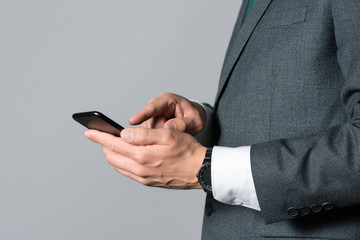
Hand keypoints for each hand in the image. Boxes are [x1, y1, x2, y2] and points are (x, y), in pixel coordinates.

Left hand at [84, 127, 206, 188]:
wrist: (200, 170)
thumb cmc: (187, 150)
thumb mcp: (167, 135)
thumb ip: (143, 134)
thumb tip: (123, 134)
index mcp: (143, 156)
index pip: (113, 144)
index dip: (99, 136)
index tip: (88, 131)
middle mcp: (140, 169)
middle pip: (112, 157)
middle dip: (104, 145)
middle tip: (101, 135)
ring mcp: (143, 177)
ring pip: (118, 165)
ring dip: (112, 154)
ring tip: (113, 143)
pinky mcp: (148, 181)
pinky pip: (127, 172)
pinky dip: (122, 162)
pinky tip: (127, 155)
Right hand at [129, 92, 205, 134]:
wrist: (192, 117)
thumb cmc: (193, 116)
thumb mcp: (195, 120)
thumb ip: (184, 123)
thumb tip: (170, 127)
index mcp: (167, 100)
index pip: (152, 107)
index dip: (142, 114)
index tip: (132, 121)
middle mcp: (156, 105)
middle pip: (149, 122)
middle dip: (158, 134)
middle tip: (172, 138)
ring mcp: (151, 115)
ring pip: (147, 130)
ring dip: (157, 138)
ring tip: (171, 138)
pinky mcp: (149, 124)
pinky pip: (147, 134)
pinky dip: (154, 140)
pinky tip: (163, 142)